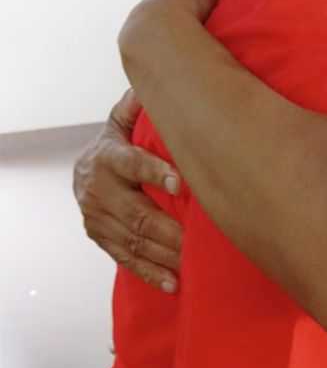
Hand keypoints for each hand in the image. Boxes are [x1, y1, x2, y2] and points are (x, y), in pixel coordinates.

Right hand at [73, 89, 184, 292]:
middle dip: (169, 228)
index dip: (155, 172)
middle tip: (199, 239)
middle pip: (136, 213)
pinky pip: (126, 260)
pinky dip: (151, 273)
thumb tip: (153, 84)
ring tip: (193, 262)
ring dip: (165, 254)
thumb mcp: (123, 121)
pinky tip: (174, 283)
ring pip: (134, 240)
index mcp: (107, 157)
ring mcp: (98, 219)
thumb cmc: (119, 144)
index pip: (131, 164)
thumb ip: (137, 106)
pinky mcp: (101, 239)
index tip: (181, 184)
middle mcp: (98, 190)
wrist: (86, 171)